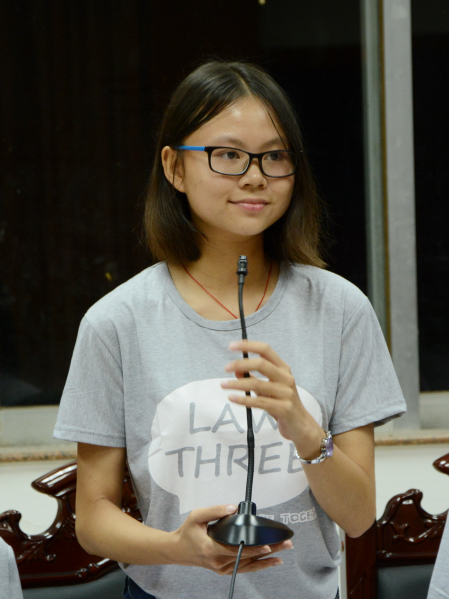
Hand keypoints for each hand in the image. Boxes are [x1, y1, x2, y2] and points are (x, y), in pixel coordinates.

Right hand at [171, 504, 292, 573]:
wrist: (178, 550)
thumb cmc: (187, 532)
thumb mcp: (197, 516)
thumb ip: (216, 510)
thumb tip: (233, 508)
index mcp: (212, 549)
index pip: (237, 551)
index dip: (254, 549)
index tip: (268, 545)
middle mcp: (219, 562)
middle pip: (248, 558)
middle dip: (269, 552)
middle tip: (285, 545)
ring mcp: (222, 568)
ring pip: (249, 566)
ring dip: (267, 560)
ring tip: (283, 553)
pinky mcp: (224, 569)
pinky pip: (244, 569)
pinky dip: (258, 566)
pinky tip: (271, 561)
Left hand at [220, 340, 322, 457]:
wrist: (300, 425)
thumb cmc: (282, 403)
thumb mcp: (268, 387)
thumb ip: (253, 377)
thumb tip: (235, 369)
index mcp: (283, 368)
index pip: (265, 350)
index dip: (248, 346)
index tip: (232, 346)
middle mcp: (286, 377)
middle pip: (261, 364)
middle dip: (241, 364)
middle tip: (225, 368)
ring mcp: (286, 393)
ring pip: (257, 384)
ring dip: (237, 384)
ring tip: (223, 385)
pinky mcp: (284, 408)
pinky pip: (259, 402)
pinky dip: (243, 399)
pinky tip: (232, 398)